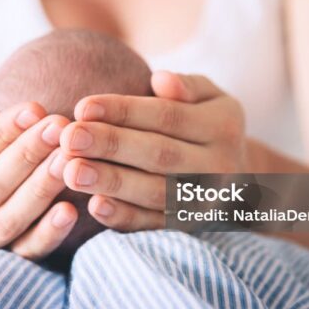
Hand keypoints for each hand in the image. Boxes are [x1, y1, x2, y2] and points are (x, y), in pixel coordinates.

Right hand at [0, 103, 76, 260]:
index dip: (0, 134)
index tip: (34, 109)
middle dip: (27, 155)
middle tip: (59, 127)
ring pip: (10, 220)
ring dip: (42, 188)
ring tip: (68, 158)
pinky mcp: (1, 267)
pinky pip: (26, 254)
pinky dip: (49, 234)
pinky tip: (71, 210)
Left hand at [59, 71, 246, 231]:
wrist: (239, 180)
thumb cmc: (205, 125)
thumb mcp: (210, 97)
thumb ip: (187, 85)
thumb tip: (161, 80)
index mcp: (222, 126)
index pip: (168, 116)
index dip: (124, 111)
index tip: (82, 107)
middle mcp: (219, 166)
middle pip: (159, 154)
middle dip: (111, 145)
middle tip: (69, 138)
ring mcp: (206, 201)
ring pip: (155, 192)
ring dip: (111, 182)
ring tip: (71, 171)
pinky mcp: (189, 228)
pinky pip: (156, 225)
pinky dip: (125, 218)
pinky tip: (94, 206)